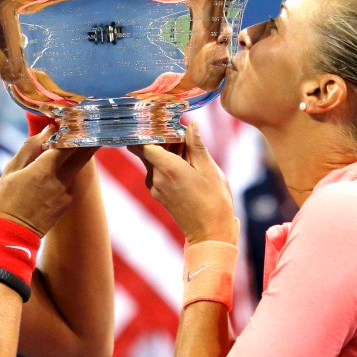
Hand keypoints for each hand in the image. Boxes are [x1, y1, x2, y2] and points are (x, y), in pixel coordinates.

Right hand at [0, 127, 97, 235]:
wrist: (12, 235)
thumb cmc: (6, 200)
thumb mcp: (11, 171)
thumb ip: (30, 148)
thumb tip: (46, 130)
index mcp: (45, 169)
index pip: (69, 142)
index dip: (75, 128)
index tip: (77, 117)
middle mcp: (61, 180)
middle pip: (84, 153)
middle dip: (90, 138)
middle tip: (92, 126)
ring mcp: (67, 193)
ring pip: (78, 167)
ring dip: (77, 154)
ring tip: (70, 143)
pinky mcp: (67, 203)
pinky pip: (70, 181)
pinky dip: (66, 172)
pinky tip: (54, 171)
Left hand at [128, 123, 236, 243]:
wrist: (210, 233)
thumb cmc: (214, 201)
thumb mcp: (209, 170)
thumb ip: (197, 145)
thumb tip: (191, 124)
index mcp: (168, 169)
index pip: (142, 143)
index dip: (149, 131)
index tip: (161, 123)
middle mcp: (156, 179)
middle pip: (147, 150)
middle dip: (160, 139)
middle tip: (181, 136)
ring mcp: (155, 188)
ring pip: (152, 161)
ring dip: (166, 152)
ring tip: (189, 152)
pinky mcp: (158, 194)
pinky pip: (157, 172)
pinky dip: (167, 164)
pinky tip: (187, 166)